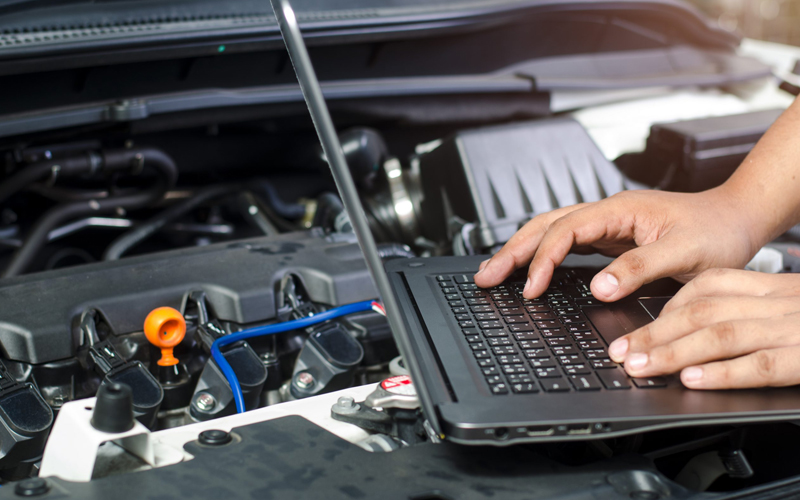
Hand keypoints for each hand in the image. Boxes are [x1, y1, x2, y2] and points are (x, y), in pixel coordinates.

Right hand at [474, 188, 764, 300]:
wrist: (736, 219)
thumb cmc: (716, 231)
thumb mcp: (684, 253)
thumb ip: (639, 268)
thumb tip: (597, 287)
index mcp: (618, 210)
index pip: (565, 231)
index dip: (543, 260)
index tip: (532, 289)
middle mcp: (607, 213)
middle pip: (545, 226)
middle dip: (512, 251)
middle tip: (485, 276)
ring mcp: (606, 224)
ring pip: (550, 231)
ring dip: (520, 250)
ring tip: (495, 271)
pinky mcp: (610, 237)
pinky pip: (565, 243)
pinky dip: (542, 256)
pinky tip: (531, 268)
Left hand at [608, 268, 799, 388]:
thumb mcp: (793, 303)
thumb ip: (752, 310)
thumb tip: (695, 329)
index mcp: (771, 287)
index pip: (709, 287)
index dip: (667, 308)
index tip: (637, 328)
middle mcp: (778, 302)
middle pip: (703, 311)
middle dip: (654, 332)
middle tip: (620, 351)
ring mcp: (792, 329)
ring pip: (720, 335)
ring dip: (673, 352)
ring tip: (640, 365)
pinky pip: (760, 365)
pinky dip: (721, 373)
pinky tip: (691, 379)